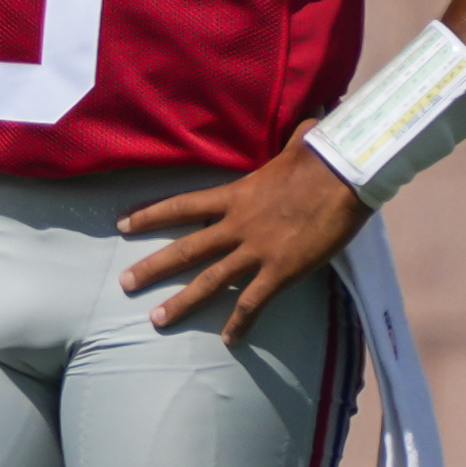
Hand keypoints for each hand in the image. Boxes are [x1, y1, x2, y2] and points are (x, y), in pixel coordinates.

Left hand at [116, 139, 369, 343]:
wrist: (344, 178)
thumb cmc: (320, 161)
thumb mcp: (294, 148)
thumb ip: (290, 143)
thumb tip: (306, 125)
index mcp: (233, 195)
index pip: (179, 206)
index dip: (148, 215)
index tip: (121, 224)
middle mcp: (235, 225)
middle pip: (184, 250)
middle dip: (151, 268)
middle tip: (124, 283)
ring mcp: (255, 250)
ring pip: (209, 281)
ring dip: (182, 303)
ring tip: (156, 320)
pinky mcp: (280, 271)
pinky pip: (253, 302)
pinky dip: (239, 323)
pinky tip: (228, 341)